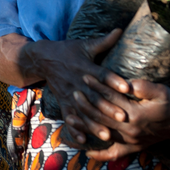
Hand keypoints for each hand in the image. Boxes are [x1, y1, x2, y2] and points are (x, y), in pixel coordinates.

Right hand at [29, 29, 126, 146]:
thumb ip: (104, 41)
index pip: (101, 74)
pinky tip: (82, 139)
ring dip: (94, 123)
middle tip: (123, 117)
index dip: (114, 80)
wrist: (42, 58)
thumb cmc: (68, 50)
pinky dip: (75, 128)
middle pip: (94, 96)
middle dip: (108, 107)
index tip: (127, 88)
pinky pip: (69, 116)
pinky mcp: (63, 102)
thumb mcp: (84, 44)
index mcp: (85, 66)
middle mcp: (77, 82)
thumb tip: (121, 30)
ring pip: (83, 111)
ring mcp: (69, 94)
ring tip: (107, 134)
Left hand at [76, 77, 169, 160]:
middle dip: (86, 104)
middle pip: (101, 117)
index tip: (85, 76)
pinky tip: (85, 149)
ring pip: (101, 134)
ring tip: (68, 117)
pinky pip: (112, 154)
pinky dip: (98, 153)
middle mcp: (130, 130)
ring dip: (84, 126)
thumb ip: (145, 87)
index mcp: (136, 115)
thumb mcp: (163, 92)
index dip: (97, 87)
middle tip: (73, 92)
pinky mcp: (132, 148)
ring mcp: (130, 141)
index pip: (110, 99)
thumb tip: (128, 83)